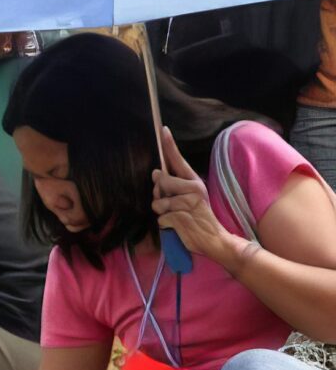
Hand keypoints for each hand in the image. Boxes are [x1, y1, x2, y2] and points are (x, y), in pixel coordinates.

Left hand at [152, 126, 243, 261]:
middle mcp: (193, 189)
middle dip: (159, 194)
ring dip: (161, 212)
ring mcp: (188, 203)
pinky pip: (160, 219)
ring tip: (176, 216)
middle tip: (169, 204)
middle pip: (161, 181)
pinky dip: (165, 225)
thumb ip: (172, 187)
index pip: (179, 161)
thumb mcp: (188, 199)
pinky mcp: (181, 218)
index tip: (163, 130)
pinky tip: (177, 226)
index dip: (170, 146)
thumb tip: (155, 174)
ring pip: (158, 202)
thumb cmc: (197, 218)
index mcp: (194, 182)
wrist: (214, 240)